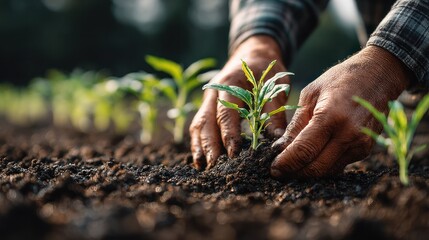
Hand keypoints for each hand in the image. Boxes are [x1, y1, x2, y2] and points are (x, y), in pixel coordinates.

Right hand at [190, 36, 289, 169]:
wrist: (254, 54)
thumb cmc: (266, 70)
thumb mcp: (274, 86)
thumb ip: (273, 111)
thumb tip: (276, 140)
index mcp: (229, 84)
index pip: (225, 113)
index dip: (229, 135)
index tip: (234, 155)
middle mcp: (213, 92)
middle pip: (205, 122)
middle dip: (208, 147)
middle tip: (214, 169)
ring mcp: (207, 100)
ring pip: (198, 126)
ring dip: (200, 147)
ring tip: (203, 169)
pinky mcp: (208, 108)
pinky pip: (200, 126)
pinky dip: (199, 143)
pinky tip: (202, 160)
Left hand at [270, 46, 411, 178]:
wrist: (378, 76)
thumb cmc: (339, 80)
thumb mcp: (310, 95)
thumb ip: (295, 125)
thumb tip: (279, 149)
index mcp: (330, 116)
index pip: (303, 151)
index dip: (285, 164)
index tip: (273, 170)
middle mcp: (348, 134)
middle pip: (315, 167)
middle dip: (294, 173)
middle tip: (278, 172)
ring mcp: (360, 144)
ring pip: (327, 171)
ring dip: (307, 173)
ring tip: (291, 167)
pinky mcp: (365, 150)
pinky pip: (338, 166)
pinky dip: (322, 166)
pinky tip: (310, 160)